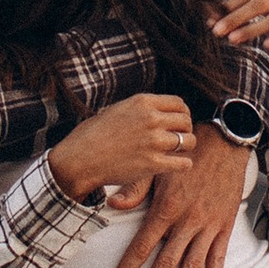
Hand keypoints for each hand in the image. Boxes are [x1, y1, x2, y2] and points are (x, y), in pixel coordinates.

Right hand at [51, 91, 196, 209]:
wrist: (80, 159)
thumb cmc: (93, 135)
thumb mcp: (117, 109)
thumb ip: (140, 109)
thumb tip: (158, 111)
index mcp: (142, 103)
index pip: (179, 103)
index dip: (182, 113)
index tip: (179, 121)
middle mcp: (151, 119)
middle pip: (186, 121)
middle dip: (185, 129)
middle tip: (179, 138)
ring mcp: (154, 142)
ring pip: (189, 141)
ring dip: (186, 147)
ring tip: (178, 151)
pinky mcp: (153, 164)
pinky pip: (183, 163)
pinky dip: (183, 164)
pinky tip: (177, 164)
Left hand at [111, 125, 246, 267]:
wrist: (225, 142)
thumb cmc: (187, 154)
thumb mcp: (158, 167)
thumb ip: (135, 189)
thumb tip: (111, 204)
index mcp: (166, 208)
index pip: (141, 246)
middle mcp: (187, 221)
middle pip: (165, 264)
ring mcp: (208, 226)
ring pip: (192, 266)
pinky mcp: (225, 225)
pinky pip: (219, 257)